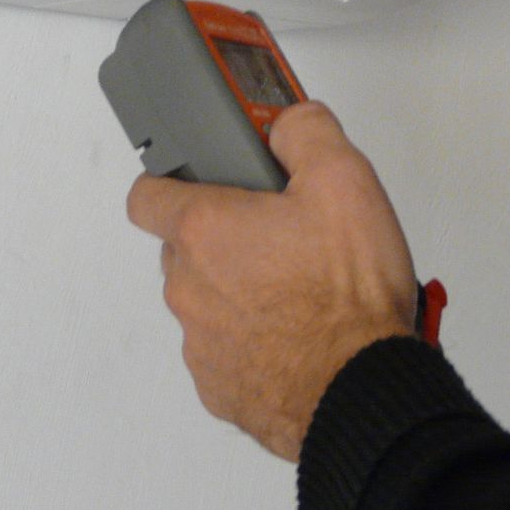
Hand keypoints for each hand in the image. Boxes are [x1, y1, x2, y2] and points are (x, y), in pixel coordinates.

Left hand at [126, 103, 418, 461]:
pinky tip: (301, 334)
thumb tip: (289, 121)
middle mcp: (190, 288)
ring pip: (208, 302)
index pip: (146, 196)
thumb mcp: (345, 180)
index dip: (170, 182)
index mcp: (206, 231)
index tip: (199, 181)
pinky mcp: (220, 389)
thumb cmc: (348, 296)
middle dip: (226, 239)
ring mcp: (201, 344)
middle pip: (186, 249)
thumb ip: (306, 132)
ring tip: (303, 290)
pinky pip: (226, 351)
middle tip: (282, 235)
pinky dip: (254, 341)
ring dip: (241, 292)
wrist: (363, 389)